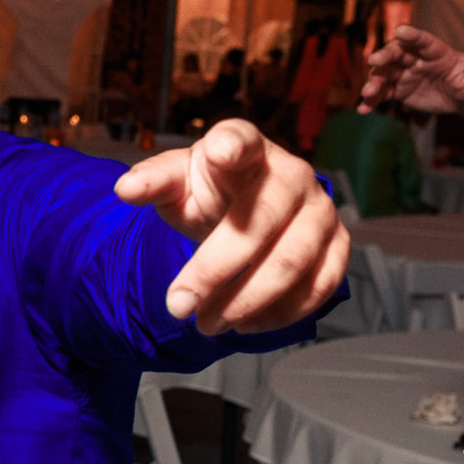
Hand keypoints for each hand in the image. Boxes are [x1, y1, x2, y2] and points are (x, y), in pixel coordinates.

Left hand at [114, 119, 350, 334]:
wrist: (250, 206)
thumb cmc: (213, 190)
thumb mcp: (178, 183)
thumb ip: (154, 182)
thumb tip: (125, 189)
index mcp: (248, 150)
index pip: (241, 139)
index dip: (232, 145)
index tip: (220, 152)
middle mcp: (293, 175)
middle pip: (258, 225)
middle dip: (213, 273)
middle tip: (178, 306)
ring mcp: (321, 211)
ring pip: (291, 263)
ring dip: (245, 302)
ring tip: (208, 323)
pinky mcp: (338, 245)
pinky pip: (320, 286)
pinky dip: (281, 313)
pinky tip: (247, 323)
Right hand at [361, 26, 463, 122]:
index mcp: (438, 52)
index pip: (423, 41)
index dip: (412, 35)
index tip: (400, 31)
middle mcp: (418, 59)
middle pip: (397, 54)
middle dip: (384, 56)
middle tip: (373, 61)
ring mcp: (407, 74)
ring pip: (385, 74)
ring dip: (374, 81)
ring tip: (367, 94)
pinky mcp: (401, 90)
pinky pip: (383, 94)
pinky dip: (372, 101)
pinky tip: (362, 109)